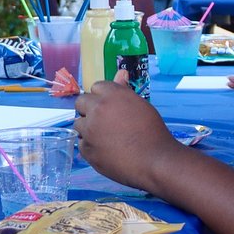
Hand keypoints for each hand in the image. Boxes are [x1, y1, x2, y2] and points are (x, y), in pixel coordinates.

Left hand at [73, 72, 178, 191]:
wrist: (155, 161)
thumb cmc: (153, 131)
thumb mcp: (140, 105)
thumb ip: (124, 90)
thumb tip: (121, 72)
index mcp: (112, 95)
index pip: (96, 87)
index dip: (103, 97)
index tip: (110, 106)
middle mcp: (97, 109)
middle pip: (81, 102)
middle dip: (89, 109)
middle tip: (104, 121)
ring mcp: (89, 130)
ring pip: (78, 123)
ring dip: (87, 128)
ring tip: (106, 137)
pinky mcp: (87, 150)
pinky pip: (81, 143)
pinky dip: (90, 146)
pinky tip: (105, 150)